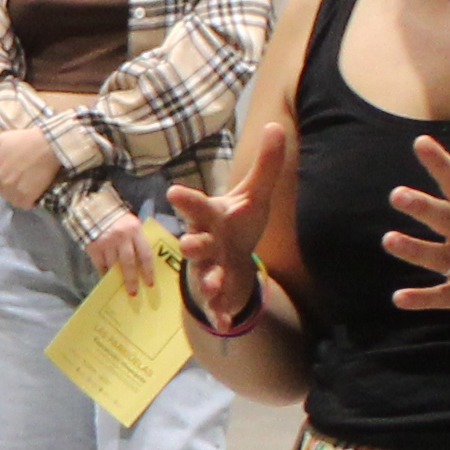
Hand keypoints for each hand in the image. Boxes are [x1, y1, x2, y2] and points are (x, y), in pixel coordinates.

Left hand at [0, 123, 64, 211]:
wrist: (47, 145)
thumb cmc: (24, 140)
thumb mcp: (2, 139)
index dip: (3, 180)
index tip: (12, 175)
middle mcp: (3, 183)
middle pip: (3, 193)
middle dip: (10, 188)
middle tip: (21, 181)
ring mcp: (15, 191)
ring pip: (13, 200)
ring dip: (18, 196)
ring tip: (27, 188)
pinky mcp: (29, 196)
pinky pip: (25, 205)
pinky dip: (28, 202)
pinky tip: (33, 194)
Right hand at [82, 212, 160, 292]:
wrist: (95, 207)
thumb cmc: (118, 220)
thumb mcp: (132, 225)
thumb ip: (138, 240)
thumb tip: (145, 263)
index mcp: (135, 230)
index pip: (145, 254)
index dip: (148, 271)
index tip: (150, 284)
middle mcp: (121, 237)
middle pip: (129, 263)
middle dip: (132, 280)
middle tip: (134, 293)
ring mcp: (106, 242)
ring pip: (114, 266)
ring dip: (117, 278)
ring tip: (120, 288)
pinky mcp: (93, 247)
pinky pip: (100, 265)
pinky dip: (104, 273)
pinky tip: (107, 278)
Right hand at [166, 126, 287, 321]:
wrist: (230, 261)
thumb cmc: (236, 223)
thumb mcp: (253, 194)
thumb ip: (265, 164)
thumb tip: (276, 126)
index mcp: (211, 217)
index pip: (197, 206)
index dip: (186, 200)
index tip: (173, 192)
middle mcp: (205, 242)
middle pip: (194, 242)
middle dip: (192, 244)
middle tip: (188, 243)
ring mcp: (208, 268)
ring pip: (204, 274)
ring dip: (207, 281)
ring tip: (214, 286)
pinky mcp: (218, 290)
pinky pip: (217, 303)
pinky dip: (220, 313)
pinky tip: (226, 323)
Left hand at [385, 119, 449, 321]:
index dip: (442, 163)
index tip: (420, 143)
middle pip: (449, 219)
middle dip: (424, 208)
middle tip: (397, 195)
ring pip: (443, 258)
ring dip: (416, 251)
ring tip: (389, 240)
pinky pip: (447, 297)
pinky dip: (424, 299)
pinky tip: (399, 298)